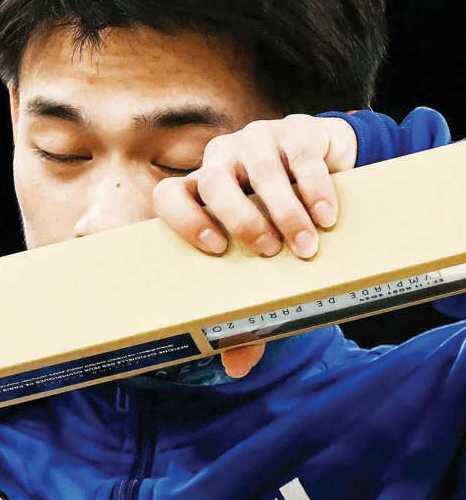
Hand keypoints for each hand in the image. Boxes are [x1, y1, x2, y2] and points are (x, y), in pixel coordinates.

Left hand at [151, 113, 357, 377]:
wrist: (330, 166)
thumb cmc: (282, 224)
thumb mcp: (265, 264)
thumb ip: (247, 309)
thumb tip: (235, 369)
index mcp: (199, 191)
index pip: (169, 195)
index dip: (185, 220)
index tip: (215, 249)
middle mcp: (219, 161)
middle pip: (212, 182)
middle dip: (240, 218)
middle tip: (269, 251)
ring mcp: (256, 140)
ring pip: (259, 170)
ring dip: (284, 211)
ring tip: (307, 246)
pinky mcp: (296, 130)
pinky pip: (300, 156)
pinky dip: (315, 188)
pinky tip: (328, 216)